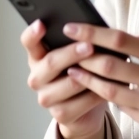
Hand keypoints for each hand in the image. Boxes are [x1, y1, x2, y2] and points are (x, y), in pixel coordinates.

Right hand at [21, 19, 107, 138]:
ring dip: (90, 75)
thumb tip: (94, 27)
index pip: (29, 42)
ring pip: (69, 83)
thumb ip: (81, 40)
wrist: (88, 107)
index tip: (41, 23)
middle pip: (51, 62)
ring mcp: (46, 98)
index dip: (33, 33)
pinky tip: (109, 86)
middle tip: (90, 46)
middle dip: (72, 53)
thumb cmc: (85, 72)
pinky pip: (81, 102)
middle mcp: (37, 77)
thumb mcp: (81, 54)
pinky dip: (97, 93)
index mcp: (39, 56)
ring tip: (107, 66)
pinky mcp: (59, 115)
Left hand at [62, 24, 138, 138]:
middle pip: (109, 64)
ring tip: (74, 72)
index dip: (92, 33)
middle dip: (82, 56)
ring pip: (109, 90)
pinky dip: (109, 98)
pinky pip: (123, 109)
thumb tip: (131, 35)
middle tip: (66, 51)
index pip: (120, 40)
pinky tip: (99, 91)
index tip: (72, 28)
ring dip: (87, 80)